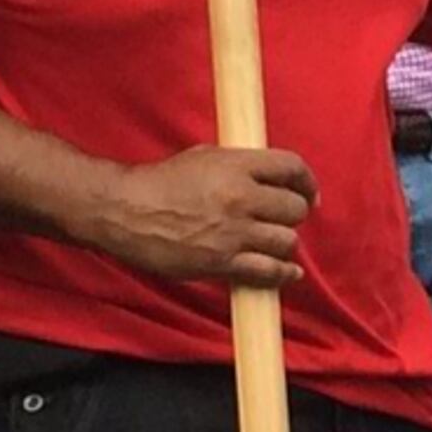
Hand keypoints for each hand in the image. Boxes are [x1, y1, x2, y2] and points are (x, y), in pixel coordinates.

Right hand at [97, 147, 312, 286]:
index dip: (308, 183)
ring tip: (270, 243)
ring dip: (283, 244)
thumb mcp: (202, 157)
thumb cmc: (159, 183)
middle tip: (281, 219)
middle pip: (295, 209)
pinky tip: (288, 273)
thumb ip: (240, 166)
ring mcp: (233, 232)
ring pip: (286, 241)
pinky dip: (283, 274)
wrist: (122, 210)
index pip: (292, 168)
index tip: (309, 195)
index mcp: (235, 166)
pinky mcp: (222, 261)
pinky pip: (269, 271)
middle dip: (292, 214)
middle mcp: (240, 197)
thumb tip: (270, 177)